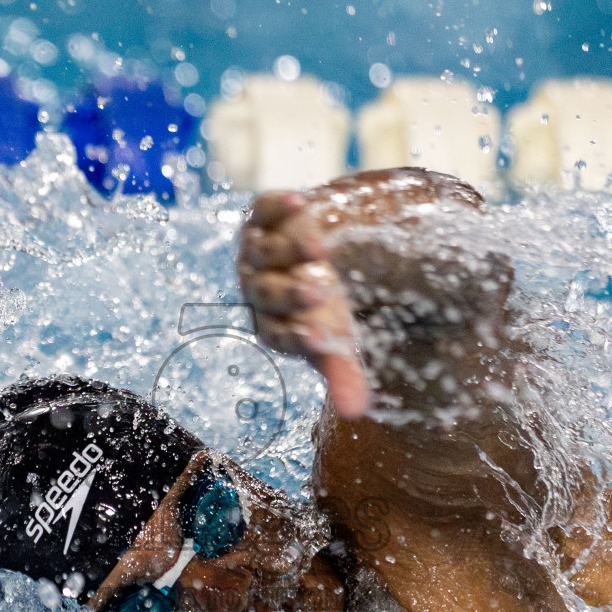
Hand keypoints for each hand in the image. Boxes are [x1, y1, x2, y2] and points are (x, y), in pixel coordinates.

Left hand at [238, 191, 372, 418]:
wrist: (313, 258)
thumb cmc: (324, 307)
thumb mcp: (338, 337)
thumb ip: (343, 372)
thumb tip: (357, 413)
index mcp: (271, 323)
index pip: (279, 334)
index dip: (298, 336)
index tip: (321, 336)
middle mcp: (255, 288)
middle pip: (267, 293)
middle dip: (292, 292)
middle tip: (322, 288)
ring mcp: (255, 250)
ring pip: (264, 251)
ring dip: (290, 248)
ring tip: (320, 246)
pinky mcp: (261, 216)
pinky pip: (264, 210)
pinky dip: (278, 205)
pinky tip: (298, 198)